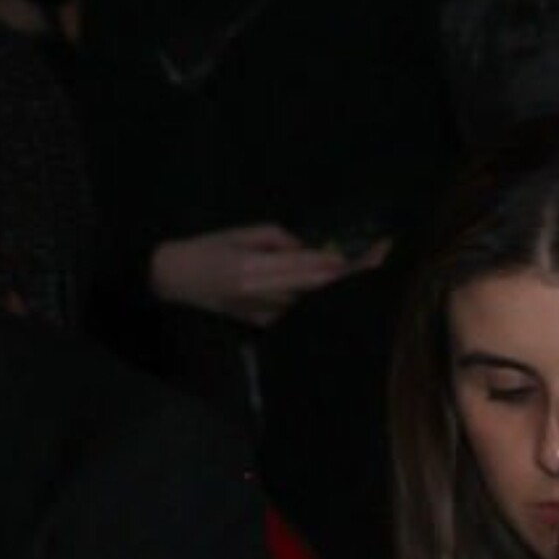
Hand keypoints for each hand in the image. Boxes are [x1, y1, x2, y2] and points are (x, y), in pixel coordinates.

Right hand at [150, 222, 362, 325]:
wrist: (176, 281)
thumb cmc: (206, 250)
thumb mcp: (239, 234)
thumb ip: (277, 239)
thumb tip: (310, 248)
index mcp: (255, 269)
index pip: (310, 265)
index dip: (343, 260)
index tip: (373, 251)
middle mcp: (265, 295)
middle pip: (321, 286)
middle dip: (353, 272)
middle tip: (383, 255)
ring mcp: (267, 314)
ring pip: (315, 301)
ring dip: (340, 287)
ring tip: (369, 266)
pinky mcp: (266, 324)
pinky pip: (301, 310)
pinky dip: (320, 299)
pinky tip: (338, 288)